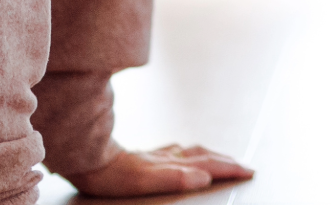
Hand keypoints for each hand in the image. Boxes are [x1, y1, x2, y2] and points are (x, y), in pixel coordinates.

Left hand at [69, 141, 252, 197]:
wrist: (85, 156)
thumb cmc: (110, 174)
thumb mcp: (143, 181)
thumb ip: (174, 178)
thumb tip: (203, 176)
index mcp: (169, 164)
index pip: (207, 165)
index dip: (229, 169)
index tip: (248, 171)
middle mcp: (165, 157)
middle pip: (203, 156)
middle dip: (226, 161)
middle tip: (244, 166)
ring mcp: (154, 154)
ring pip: (190, 152)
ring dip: (211, 154)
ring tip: (222, 158)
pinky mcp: (142, 155)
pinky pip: (173, 151)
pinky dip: (187, 152)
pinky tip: (182, 151)